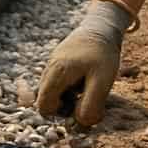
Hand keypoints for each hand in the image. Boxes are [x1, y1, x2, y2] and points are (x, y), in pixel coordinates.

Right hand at [34, 0, 133, 124]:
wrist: (103, 26)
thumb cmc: (103, 55)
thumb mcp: (102, 82)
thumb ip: (91, 105)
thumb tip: (80, 122)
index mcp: (56, 74)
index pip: (43, 106)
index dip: (60, 113)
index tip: (78, 105)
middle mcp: (49, 69)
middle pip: (46, 100)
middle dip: (64, 105)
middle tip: (83, 95)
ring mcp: (51, 64)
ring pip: (51, 91)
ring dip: (67, 95)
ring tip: (84, 86)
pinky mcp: (57, 61)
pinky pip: (57, 82)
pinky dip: (68, 86)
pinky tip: (83, 78)